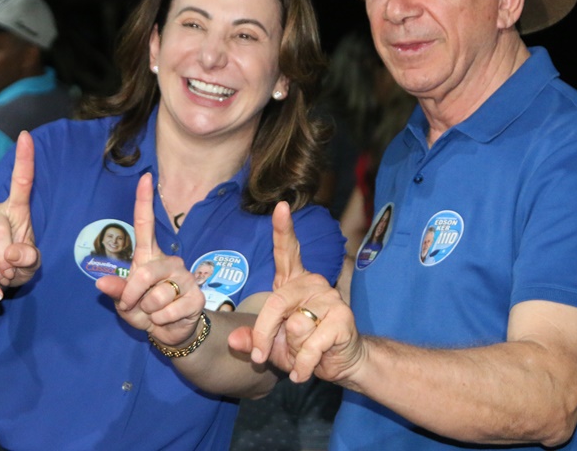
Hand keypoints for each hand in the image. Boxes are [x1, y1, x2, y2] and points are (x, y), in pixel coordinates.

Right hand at [0, 131, 39, 301]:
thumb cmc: (13, 264)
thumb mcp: (30, 264)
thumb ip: (30, 258)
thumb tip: (12, 253)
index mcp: (16, 209)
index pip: (22, 181)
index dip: (25, 159)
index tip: (26, 136)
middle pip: (2, 228)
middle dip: (11, 255)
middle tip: (12, 269)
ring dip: (0, 271)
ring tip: (3, 277)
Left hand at [96, 173, 203, 346]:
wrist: (170, 332)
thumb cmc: (145, 309)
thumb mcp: (124, 302)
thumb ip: (116, 291)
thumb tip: (100, 284)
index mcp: (150, 256)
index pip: (146, 224)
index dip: (144, 201)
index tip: (145, 177)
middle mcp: (170, 261)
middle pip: (144, 273)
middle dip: (132, 296)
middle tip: (132, 306)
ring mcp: (185, 277)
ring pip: (156, 296)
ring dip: (149, 312)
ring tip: (155, 312)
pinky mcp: (196, 296)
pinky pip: (169, 311)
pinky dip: (161, 321)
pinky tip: (168, 318)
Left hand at [228, 202, 362, 382]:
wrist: (339, 365)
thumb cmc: (302, 348)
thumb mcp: (271, 345)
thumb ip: (252, 339)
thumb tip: (233, 341)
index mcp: (294, 282)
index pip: (288, 251)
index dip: (283, 229)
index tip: (280, 206)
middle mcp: (313, 283)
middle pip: (276, 303)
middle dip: (264, 335)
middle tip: (261, 357)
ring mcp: (330, 298)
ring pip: (295, 326)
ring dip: (292, 352)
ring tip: (301, 355)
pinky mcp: (343, 319)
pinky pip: (310, 345)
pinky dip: (303, 365)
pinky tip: (305, 370)